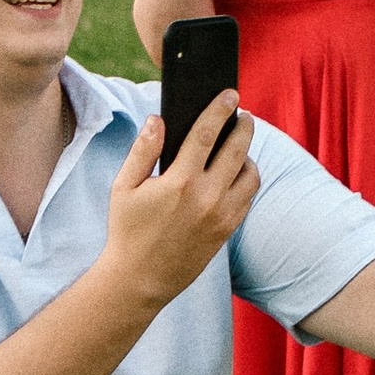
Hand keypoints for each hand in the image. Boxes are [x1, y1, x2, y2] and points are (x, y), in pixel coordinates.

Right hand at [99, 100, 259, 311]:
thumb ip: (143, 150)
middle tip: (243, 114)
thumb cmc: (127, 231)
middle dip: (244, 126)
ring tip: (238, 147)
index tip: (230, 94)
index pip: (207, 134)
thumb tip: (157, 119)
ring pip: (251, 174)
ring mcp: (221, 215)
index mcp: (180, 182)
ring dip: (248, 155)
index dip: (220, 109)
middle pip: (238, 149)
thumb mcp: (124, 187)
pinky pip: (248, 197)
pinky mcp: (227, 230)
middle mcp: (207, 197)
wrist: (140, 280)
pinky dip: (246, 180)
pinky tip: (235, 173)